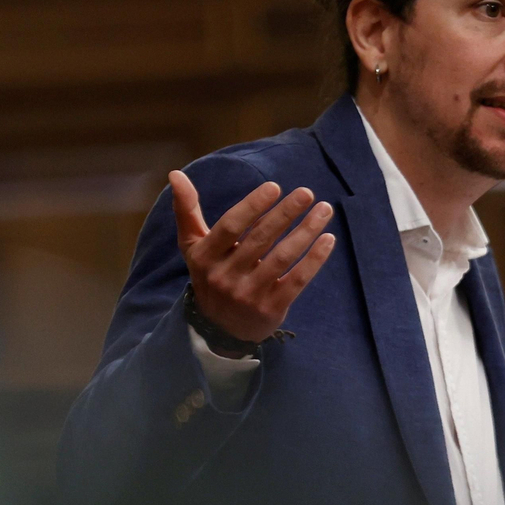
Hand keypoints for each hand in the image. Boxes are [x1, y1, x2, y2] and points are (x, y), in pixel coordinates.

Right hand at [170, 170, 335, 344]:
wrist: (219, 330)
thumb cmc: (211, 275)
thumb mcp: (194, 247)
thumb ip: (187, 211)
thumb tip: (176, 173)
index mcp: (205, 256)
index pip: (230, 226)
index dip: (253, 206)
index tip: (275, 187)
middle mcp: (225, 276)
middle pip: (260, 239)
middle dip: (285, 213)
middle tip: (307, 193)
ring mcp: (249, 294)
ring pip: (282, 257)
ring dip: (306, 231)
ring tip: (324, 209)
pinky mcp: (271, 308)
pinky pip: (297, 280)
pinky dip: (315, 259)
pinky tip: (328, 239)